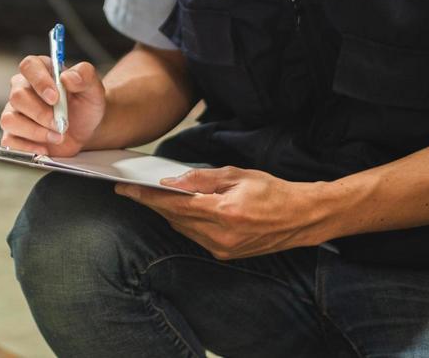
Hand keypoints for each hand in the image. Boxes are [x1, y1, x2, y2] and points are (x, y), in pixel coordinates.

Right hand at [0, 57, 105, 156]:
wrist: (85, 131)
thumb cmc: (84, 105)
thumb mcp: (93, 89)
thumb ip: (85, 76)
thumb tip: (68, 77)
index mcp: (40, 70)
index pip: (29, 66)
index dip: (39, 81)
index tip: (55, 98)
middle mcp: (23, 88)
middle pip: (17, 96)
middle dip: (41, 114)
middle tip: (61, 123)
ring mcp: (15, 111)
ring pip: (10, 119)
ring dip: (35, 131)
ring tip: (57, 136)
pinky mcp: (13, 133)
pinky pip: (9, 140)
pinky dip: (28, 147)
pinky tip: (45, 147)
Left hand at [115, 167, 331, 259]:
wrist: (301, 218)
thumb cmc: (272, 191)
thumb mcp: (237, 174)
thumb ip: (202, 178)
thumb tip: (173, 182)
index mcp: (225, 213)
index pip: (175, 204)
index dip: (148, 196)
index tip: (127, 189)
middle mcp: (221, 236)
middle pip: (174, 218)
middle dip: (153, 203)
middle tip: (134, 189)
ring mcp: (223, 249)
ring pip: (182, 228)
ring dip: (167, 213)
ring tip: (154, 197)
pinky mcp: (226, 255)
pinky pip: (195, 237)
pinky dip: (184, 222)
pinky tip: (179, 210)